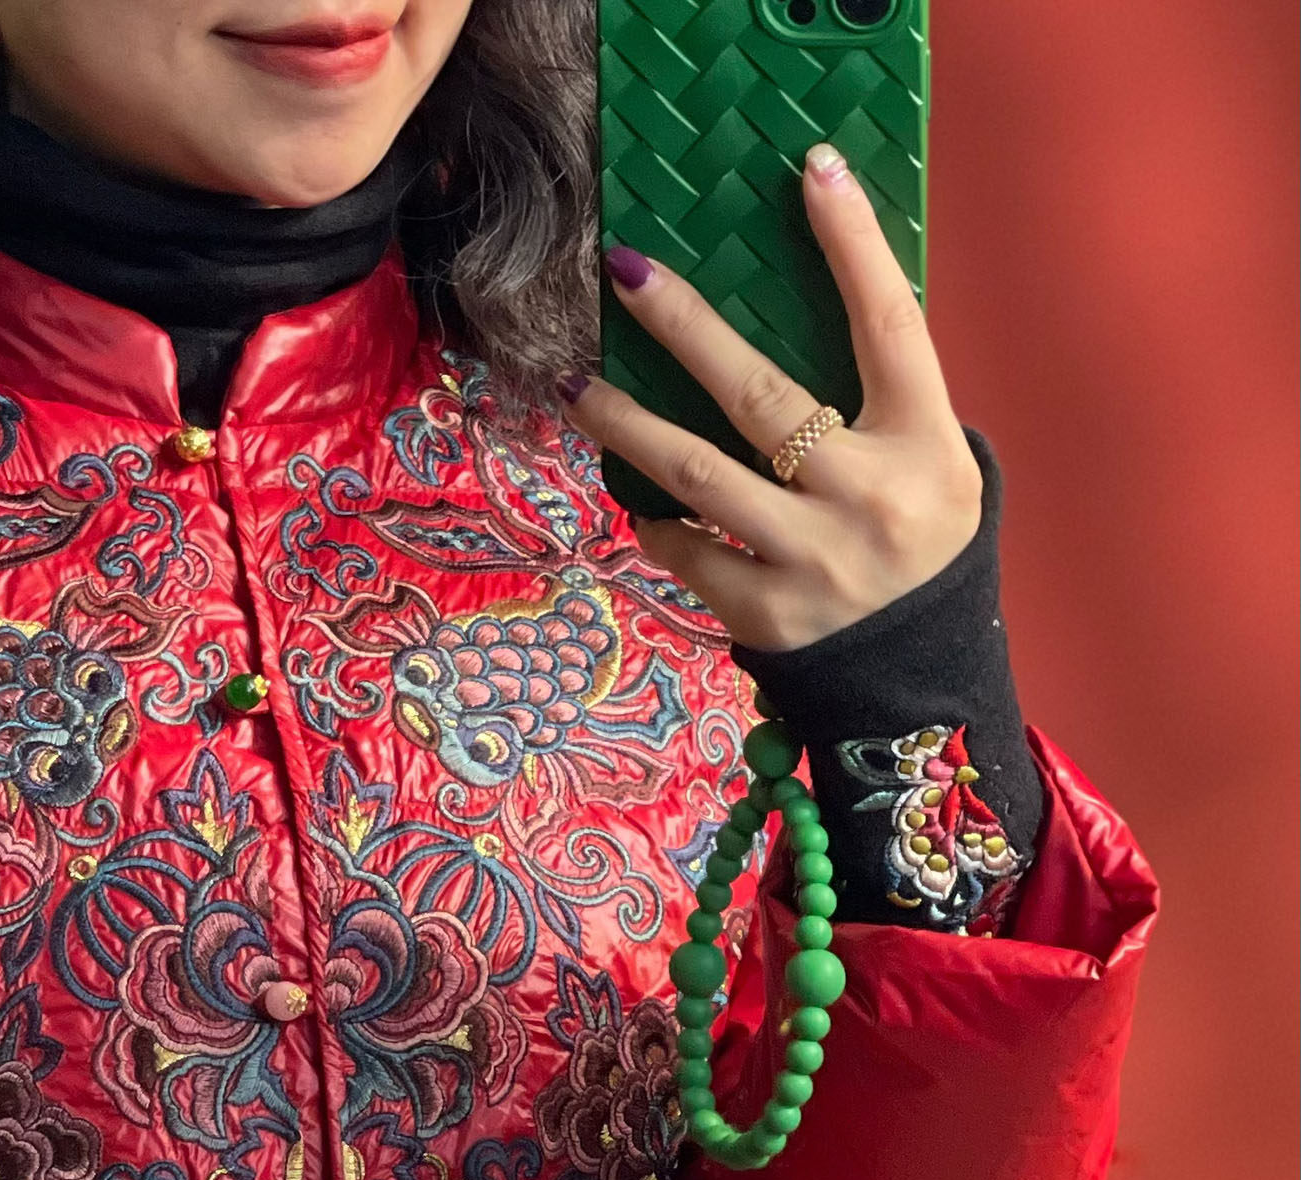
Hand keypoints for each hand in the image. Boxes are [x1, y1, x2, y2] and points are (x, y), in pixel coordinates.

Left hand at [563, 143, 983, 652]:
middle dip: (686, 328)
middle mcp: (867, 495)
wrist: (918, 681)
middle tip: (627, 275)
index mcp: (925, 441)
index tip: (811, 171)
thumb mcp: (930, 465)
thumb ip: (877, 403)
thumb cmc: (914, 545)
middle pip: (760, 394)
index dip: (853, 244)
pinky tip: (640, 497)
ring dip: (624, 423)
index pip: (889, 321)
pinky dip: (657, 519)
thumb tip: (792, 314)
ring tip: (575, 384)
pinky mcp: (762, 610)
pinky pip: (685, 546)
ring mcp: (810, 557)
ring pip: (694, 474)